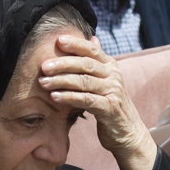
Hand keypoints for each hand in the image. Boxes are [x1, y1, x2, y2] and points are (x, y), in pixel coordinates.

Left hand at [38, 35, 157, 169]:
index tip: (58, 40)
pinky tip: (54, 96)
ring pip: (84, 82)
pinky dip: (69, 97)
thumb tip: (92, 37)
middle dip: (63, 64)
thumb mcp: (105, 80)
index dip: (76, 44)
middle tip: (43, 66)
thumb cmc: (109, 104)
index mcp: (111, 66)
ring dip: (61, 81)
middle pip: (86, 65)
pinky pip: (86, 100)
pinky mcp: (110, 109)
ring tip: (43, 82)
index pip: (92, 50)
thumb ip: (97, 61)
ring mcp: (113, 92)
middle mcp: (114, 76)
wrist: (127, 132)